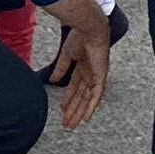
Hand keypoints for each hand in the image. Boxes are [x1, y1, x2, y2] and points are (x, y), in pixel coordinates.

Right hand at [40, 0, 110, 130]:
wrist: (89, 29)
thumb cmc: (79, 37)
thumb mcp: (66, 55)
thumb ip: (61, 69)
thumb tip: (53, 81)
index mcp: (82, 67)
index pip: (75, 88)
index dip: (68, 99)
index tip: (62, 110)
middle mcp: (90, 74)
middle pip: (81, 97)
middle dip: (73, 111)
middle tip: (67, 124)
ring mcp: (96, 76)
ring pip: (87, 100)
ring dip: (80, 112)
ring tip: (73, 125)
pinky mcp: (101, 77)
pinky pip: (97, 96)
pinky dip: (91, 108)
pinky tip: (85, 118)